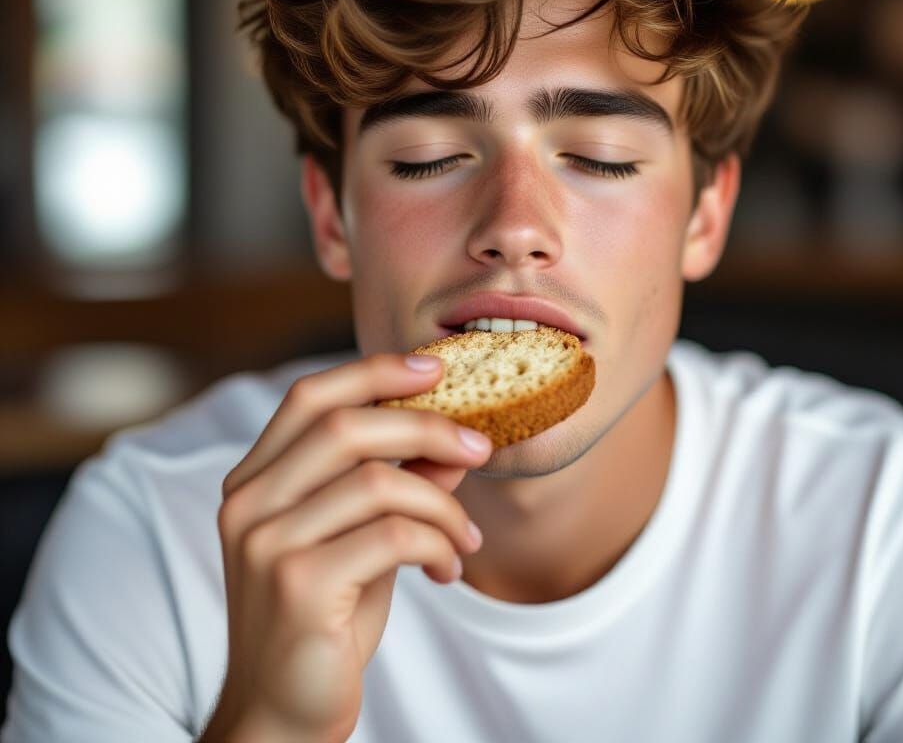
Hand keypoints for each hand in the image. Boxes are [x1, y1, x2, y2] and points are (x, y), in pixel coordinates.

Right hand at [203, 352, 491, 741]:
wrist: (282, 716)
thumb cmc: (325, 619)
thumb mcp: (363, 538)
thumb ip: (398, 483)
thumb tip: (453, 439)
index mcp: (255, 480)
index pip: (310, 397)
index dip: (373, 372)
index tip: (435, 369)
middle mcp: (248, 503)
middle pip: (347, 425)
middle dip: (427, 427)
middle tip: (480, 447)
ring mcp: (266, 543)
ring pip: (380, 482)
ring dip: (443, 505)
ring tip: (466, 538)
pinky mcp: (296, 585)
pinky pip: (393, 536)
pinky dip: (438, 544)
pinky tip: (447, 570)